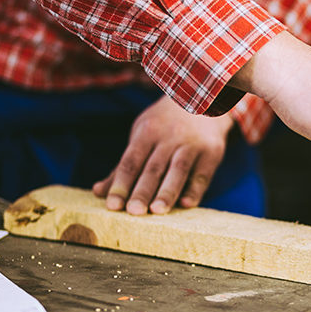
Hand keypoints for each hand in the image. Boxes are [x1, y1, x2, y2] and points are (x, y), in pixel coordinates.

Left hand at [93, 95, 232, 214]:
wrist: (203, 100)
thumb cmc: (165, 124)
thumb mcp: (142, 135)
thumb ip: (124, 165)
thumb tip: (98, 192)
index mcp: (148, 132)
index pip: (131, 161)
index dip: (121, 184)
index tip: (112, 205)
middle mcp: (170, 136)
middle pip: (153, 167)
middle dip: (142, 191)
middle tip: (133, 212)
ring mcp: (192, 143)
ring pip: (178, 170)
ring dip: (167, 191)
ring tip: (157, 211)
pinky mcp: (212, 151)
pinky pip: (202, 174)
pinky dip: (195, 189)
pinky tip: (186, 205)